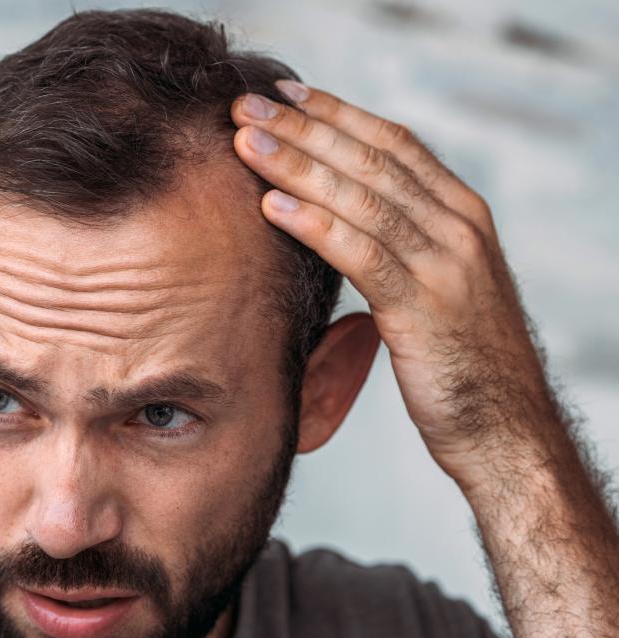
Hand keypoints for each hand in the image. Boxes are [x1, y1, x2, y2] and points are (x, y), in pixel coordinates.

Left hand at [230, 82, 559, 489]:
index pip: (394, 144)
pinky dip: (314, 225)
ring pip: (362, 198)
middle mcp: (459, 228)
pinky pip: (362, 254)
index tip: (284, 96)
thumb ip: (402, 246)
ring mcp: (446, 265)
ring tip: (245, 145)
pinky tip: (271, 207)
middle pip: (372, 160)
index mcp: (463, 215)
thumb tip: (343, 220)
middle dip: (305, 129)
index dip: (337, 115)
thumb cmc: (461, 363)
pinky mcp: (425, 308)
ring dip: (297, 166)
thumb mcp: (436, 288)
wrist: (505, 429)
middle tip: (247, 107)